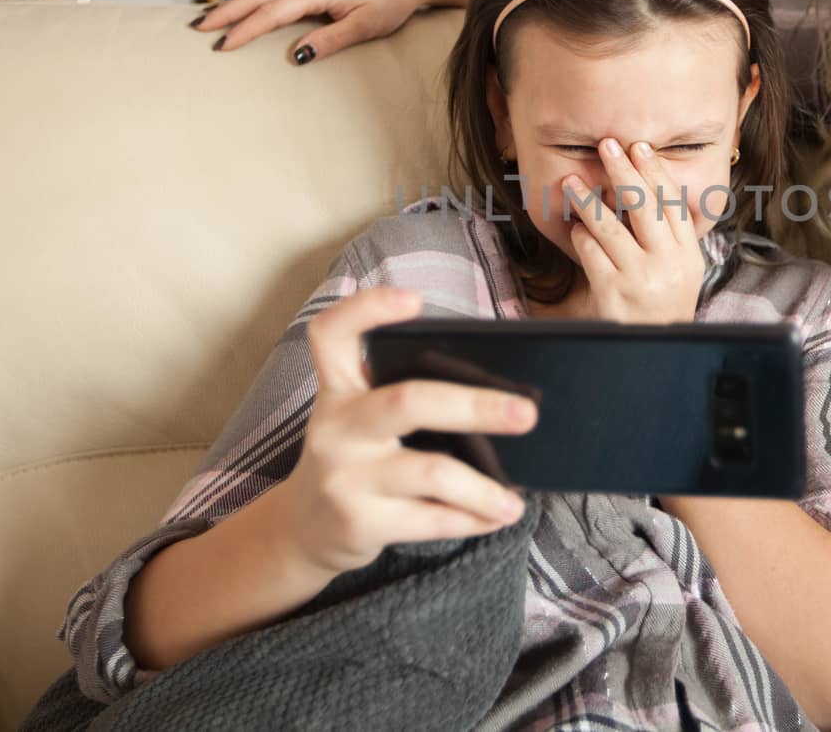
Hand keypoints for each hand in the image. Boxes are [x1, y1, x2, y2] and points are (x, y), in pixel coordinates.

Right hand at [195, 0, 432, 59]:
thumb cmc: (390, 1)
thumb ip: (330, 40)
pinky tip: (243, 9)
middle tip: (197, 27)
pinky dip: (253, 0)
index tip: (222, 47)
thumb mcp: (364, 26)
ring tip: (209, 18)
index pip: (272, 13)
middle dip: (226, 11)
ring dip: (235, 4)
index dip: (245, 30)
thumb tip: (295, 56)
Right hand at [273, 287, 537, 576]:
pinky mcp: (359, 521)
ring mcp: (345, 476)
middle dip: (476, 406)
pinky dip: (472, 518)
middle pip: (408, 402)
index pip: (332, 334)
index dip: (367, 310)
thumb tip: (501, 396)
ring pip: (432, 472)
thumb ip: (405, 398)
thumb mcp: (360, 420)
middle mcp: (337, 426)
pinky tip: (495, 515)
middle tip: (527, 414)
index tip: (413, 299)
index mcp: (338, 389)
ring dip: (484, 489)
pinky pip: (431, 519)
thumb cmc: (355, 460)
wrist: (303, 532)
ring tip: (515, 500)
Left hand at [563, 139, 705, 323]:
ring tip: (573, 182)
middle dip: (624, 172)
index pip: (672, 204)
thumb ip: (673, 235)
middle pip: (644, 207)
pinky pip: (592, 253)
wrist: (654, 348)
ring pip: (611, 227)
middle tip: (608, 145)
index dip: (656, 172)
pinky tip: (576, 228)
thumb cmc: (664, 304)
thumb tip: (654, 187)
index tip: (640, 148)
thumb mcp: (682, 270)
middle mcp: (667, 264)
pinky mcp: (612, 291)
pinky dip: (582, 237)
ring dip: (589, 200)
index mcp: (688, 256)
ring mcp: (639, 278)